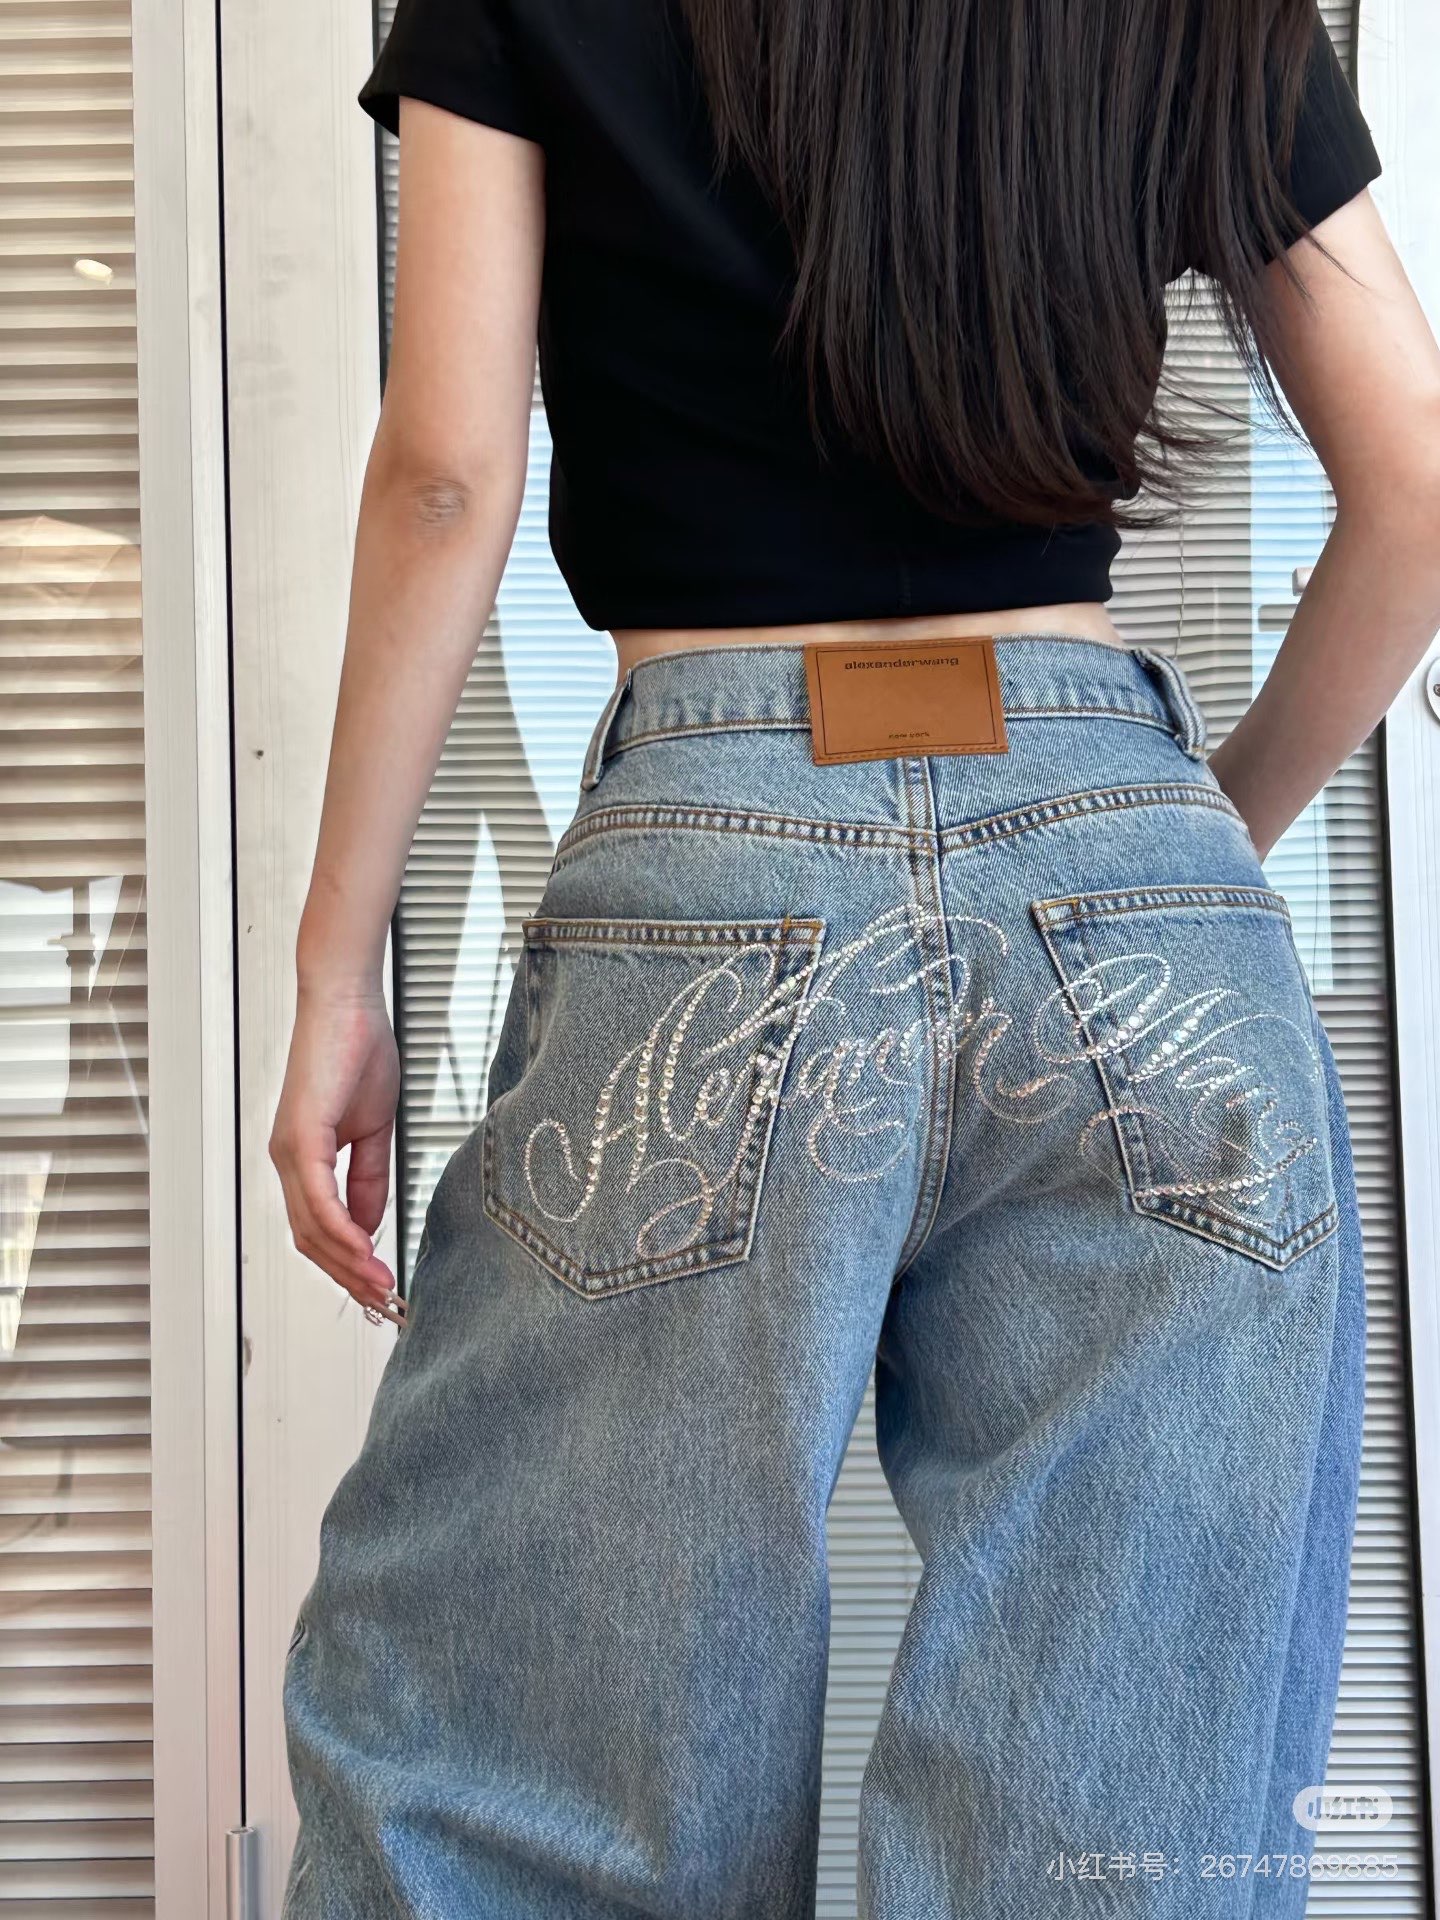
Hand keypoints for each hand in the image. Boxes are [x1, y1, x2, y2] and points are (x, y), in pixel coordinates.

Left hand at [268, 980, 402, 1319]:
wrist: (347, 1002)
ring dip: (348, 1264)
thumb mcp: (374, 1129)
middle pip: (310, 1241)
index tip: (382, 1286)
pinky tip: (366, 1250)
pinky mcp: (299, 1137)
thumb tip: (369, 1224)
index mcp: (303, 1159)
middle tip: (385, 1302)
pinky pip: (318, 1200)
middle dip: (349, 1278)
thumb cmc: (358, 1051)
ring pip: (311, 1229)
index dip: (349, 1263)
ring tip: (382, 1286)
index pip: (319, 1229)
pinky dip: (341, 1231)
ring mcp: (288, 1151)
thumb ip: (369, 1179)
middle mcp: (287, 1160)